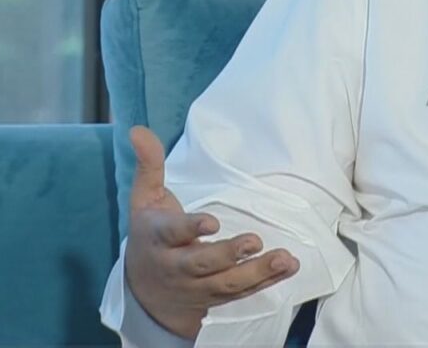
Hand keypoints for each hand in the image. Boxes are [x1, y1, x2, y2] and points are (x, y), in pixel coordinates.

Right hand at [124, 125, 300, 338]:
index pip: (173, 234)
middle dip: (228, 254)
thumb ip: (149, 166)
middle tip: (255, 240)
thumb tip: (138, 130)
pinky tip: (289, 267)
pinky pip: (242, 293)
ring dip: (258, 272)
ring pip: (227, 284)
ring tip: (285, 258)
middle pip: (202, 264)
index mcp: (158, 238)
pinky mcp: (217, 297)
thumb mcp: (144, 200)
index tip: (213, 222)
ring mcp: (197, 286)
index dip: (191, 229)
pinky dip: (268, 282)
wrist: (145, 292)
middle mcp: (177, 266)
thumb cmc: (150, 234)